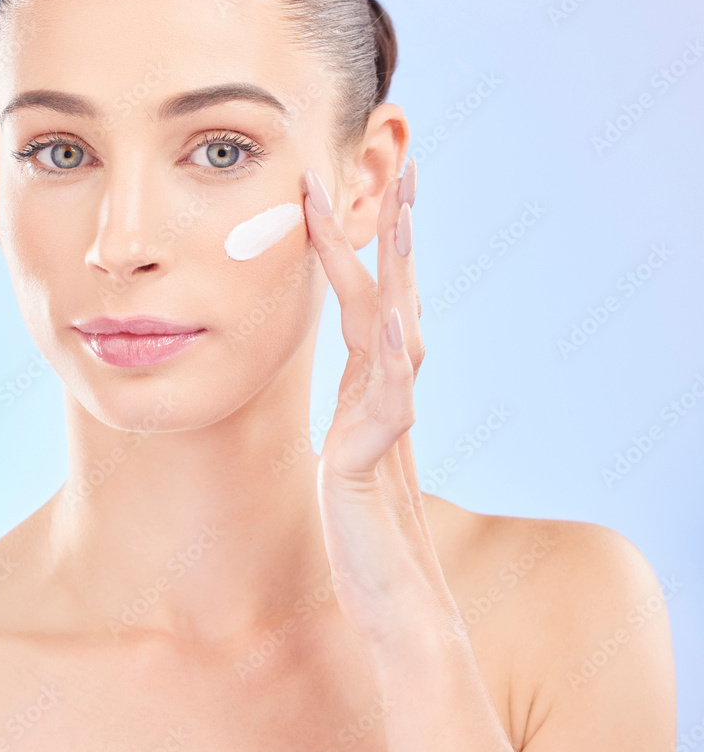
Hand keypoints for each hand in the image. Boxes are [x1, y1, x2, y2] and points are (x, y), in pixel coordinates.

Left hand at [303, 158, 448, 641]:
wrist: (390, 587)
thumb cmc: (363, 514)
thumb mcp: (351, 436)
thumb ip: (357, 397)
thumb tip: (356, 364)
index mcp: (372, 378)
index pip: (369, 293)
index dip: (359, 241)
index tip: (348, 187)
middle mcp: (387, 386)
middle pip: (395, 294)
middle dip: (396, 230)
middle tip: (403, 164)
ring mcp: (387, 416)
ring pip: (399, 330)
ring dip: (399, 272)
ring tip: (399, 218)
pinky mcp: (377, 453)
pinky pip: (391, 397)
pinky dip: (395, 355)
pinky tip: (394, 318)